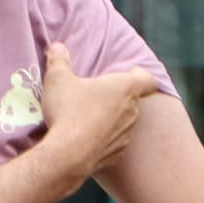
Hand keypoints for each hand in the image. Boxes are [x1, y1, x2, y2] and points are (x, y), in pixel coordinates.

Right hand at [35, 44, 159, 176]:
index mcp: (125, 88)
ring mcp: (127, 134)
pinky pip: (115, 142)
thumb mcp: (58, 79)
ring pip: (125, 121)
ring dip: (112, 118)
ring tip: (89, 117)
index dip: (140, 74)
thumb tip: (56, 47)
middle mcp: (132, 111)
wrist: (68, 155)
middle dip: (118, 96)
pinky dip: (105, 139)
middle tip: (98, 94)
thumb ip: (59, 60)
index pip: (147, 78)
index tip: (132, 71)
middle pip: (133, 99)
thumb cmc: (68, 111)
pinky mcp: (118, 154)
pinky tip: (87, 139)